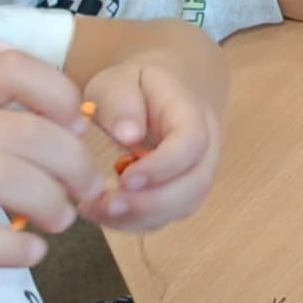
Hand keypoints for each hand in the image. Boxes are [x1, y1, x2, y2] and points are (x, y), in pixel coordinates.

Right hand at [0, 50, 103, 302]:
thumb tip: (63, 108)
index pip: (6, 69)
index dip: (58, 94)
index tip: (79, 129)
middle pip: (17, 129)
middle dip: (71, 161)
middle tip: (87, 191)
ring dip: (48, 200)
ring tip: (62, 221)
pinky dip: (9, 246)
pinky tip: (29, 254)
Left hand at [78, 60, 221, 232]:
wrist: (158, 94)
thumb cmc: (135, 87)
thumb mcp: (119, 81)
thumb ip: (120, 102)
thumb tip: (128, 135)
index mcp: (193, 112)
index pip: (193, 143)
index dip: (163, 166)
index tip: (122, 178)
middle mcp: (206, 147)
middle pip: (197, 183)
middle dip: (152, 203)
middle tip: (105, 205)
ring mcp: (197, 172)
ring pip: (184, 206)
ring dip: (140, 216)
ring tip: (96, 209)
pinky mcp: (181, 193)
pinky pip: (167, 216)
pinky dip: (134, 221)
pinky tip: (102, 211)